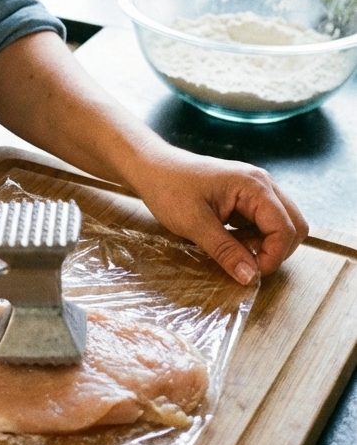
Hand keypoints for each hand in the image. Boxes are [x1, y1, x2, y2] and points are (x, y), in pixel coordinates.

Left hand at [132, 148, 307, 283]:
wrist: (150, 167)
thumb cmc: (169, 189)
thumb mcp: (195, 224)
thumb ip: (225, 251)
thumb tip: (251, 277)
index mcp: (254, 185)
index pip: (285, 228)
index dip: (273, 256)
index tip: (251, 273)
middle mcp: (262, 184)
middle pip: (294, 225)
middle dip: (275, 250)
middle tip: (245, 261)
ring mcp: (255, 189)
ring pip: (281, 225)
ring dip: (264, 244)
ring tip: (232, 248)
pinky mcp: (246, 198)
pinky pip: (264, 223)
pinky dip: (254, 238)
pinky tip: (229, 240)